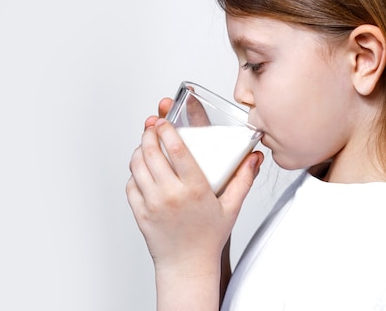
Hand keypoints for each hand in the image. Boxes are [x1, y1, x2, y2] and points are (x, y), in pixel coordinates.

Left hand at [127, 103, 263, 271]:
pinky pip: (131, 185)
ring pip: (137, 166)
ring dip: (139, 150)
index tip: (164, 120)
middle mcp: (171, 195)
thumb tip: (255, 157)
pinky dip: (134, 172)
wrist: (187, 265)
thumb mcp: (231, 207)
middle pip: (152, 153)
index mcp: (195, 190)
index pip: (177, 151)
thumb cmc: (210, 237)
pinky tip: (142, 168)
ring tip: (147, 144)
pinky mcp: (140, 213)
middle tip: (153, 127)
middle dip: (149, 134)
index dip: (167, 131)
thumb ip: (244, 180)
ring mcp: (152, 204)